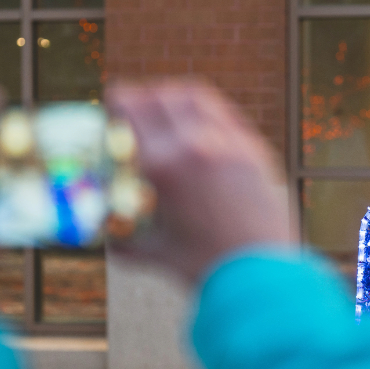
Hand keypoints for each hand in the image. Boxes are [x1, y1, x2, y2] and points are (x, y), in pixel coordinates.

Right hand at [105, 79, 294, 283]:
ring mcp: (228, 142)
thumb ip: (127, 243)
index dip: (117, 100)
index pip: (132, 110)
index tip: (111, 102)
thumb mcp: (156, 252)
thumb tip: (108, 240)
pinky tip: (201, 122)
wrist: (260, 273)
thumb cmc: (206, 267)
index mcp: (162, 164)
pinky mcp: (254, 150)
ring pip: (195, 97)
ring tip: (167, 104)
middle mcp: (194, 143)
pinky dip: (205, 110)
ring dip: (174, 95)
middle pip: (160, 96)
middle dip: (143, 95)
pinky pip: (225, 114)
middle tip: (135, 104)